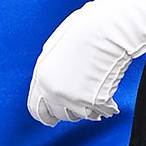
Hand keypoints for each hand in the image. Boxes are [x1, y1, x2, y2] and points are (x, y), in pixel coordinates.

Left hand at [28, 0, 145, 125]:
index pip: (37, 109)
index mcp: (41, 77)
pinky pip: (102, 111)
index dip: (47, 114)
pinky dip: (107, 106)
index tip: (52, 116)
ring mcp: (74, 98)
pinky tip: (108, 94)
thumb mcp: (56, 49)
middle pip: (60, 114)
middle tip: (80, 100)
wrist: (107, 29)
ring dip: (88, 107)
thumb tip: (54, 80)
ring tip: (96, 91)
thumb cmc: (86, 30)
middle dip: (70, 109)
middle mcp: (55, 90)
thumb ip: (52, 70)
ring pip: (81, 115)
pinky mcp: (94, 101)